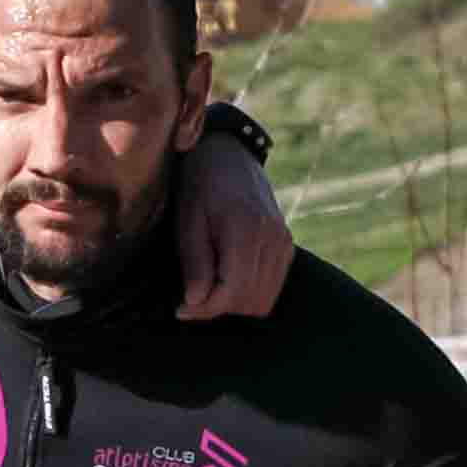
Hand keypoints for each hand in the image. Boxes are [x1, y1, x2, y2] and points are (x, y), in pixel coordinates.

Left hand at [170, 133, 295, 322]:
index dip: (205, 308)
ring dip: (233, 304)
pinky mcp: (286, 246)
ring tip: (206, 291)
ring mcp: (283, 243)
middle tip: (189, 300)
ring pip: (263, 299)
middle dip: (217, 308)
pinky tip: (225, 283)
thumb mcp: (188, 221)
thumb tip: (195, 302)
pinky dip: (249, 295)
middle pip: (249, 300)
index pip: (233, 290)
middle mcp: (273, 239)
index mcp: (247, 230)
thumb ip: (195, 262)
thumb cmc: (201, 187)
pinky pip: (272, 288)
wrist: (230, 156)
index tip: (180, 309)